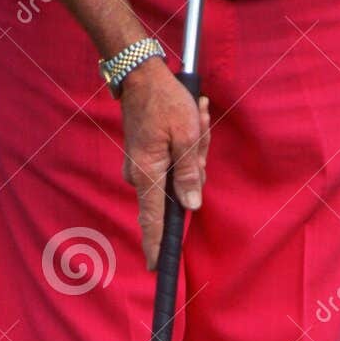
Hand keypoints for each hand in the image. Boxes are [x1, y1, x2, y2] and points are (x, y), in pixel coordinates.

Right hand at [120, 59, 210, 268]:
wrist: (139, 72)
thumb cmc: (165, 99)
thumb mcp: (187, 135)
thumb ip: (190, 174)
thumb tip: (191, 206)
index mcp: (149, 174)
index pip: (153, 221)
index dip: (158, 246)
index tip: (158, 269)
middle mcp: (140, 176)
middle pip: (177, 192)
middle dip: (197, 165)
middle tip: (200, 127)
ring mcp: (141, 167)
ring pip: (179, 174)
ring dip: (194, 149)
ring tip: (197, 115)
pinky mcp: (146, 157)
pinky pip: (173, 162)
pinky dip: (185, 144)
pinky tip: (192, 118)